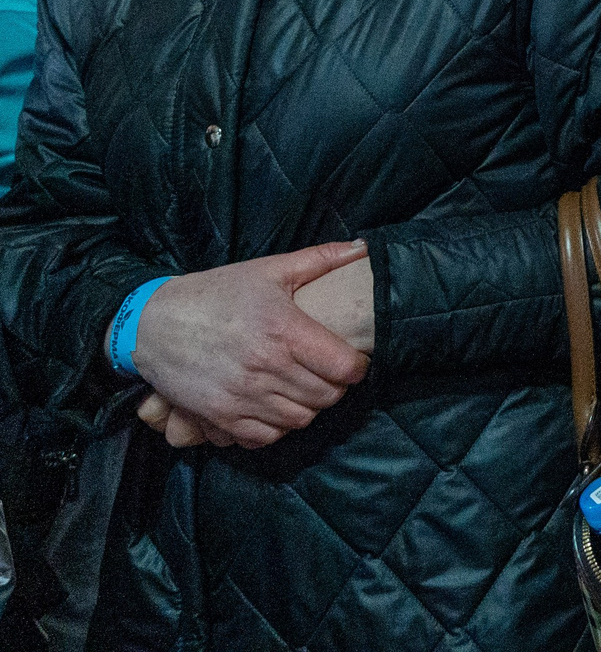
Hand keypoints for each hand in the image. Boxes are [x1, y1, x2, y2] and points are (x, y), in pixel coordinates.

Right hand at [129, 242, 370, 446]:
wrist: (153, 323)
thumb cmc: (216, 293)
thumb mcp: (267, 270)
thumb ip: (320, 259)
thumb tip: (363, 247)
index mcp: (284, 330)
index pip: (344, 367)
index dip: (356, 366)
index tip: (352, 360)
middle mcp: (266, 367)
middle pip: (326, 396)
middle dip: (335, 387)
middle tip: (327, 374)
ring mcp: (242, 395)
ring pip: (299, 419)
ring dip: (308, 407)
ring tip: (302, 389)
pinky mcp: (219, 415)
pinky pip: (264, 437)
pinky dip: (276, 427)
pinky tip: (275, 407)